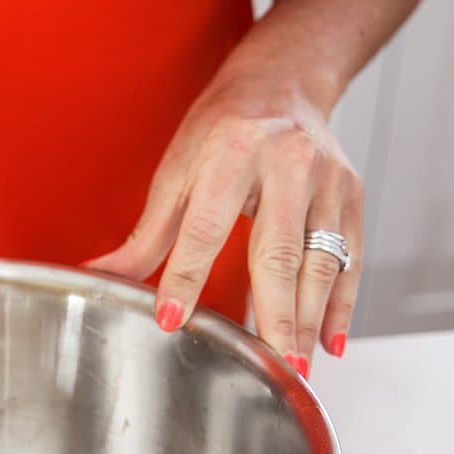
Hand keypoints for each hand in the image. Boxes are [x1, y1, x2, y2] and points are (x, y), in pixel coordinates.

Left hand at [89, 77, 362, 375]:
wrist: (280, 85)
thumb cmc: (221, 131)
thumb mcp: (175, 173)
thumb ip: (146, 235)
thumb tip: (101, 276)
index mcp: (232, 153)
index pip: (204, 228)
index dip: (185, 277)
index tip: (171, 320)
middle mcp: (288, 164)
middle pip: (278, 253)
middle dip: (274, 315)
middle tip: (271, 364)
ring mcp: (327, 181)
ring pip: (321, 263)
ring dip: (309, 321)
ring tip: (296, 367)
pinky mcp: (352, 196)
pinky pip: (350, 260)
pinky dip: (341, 306)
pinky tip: (328, 343)